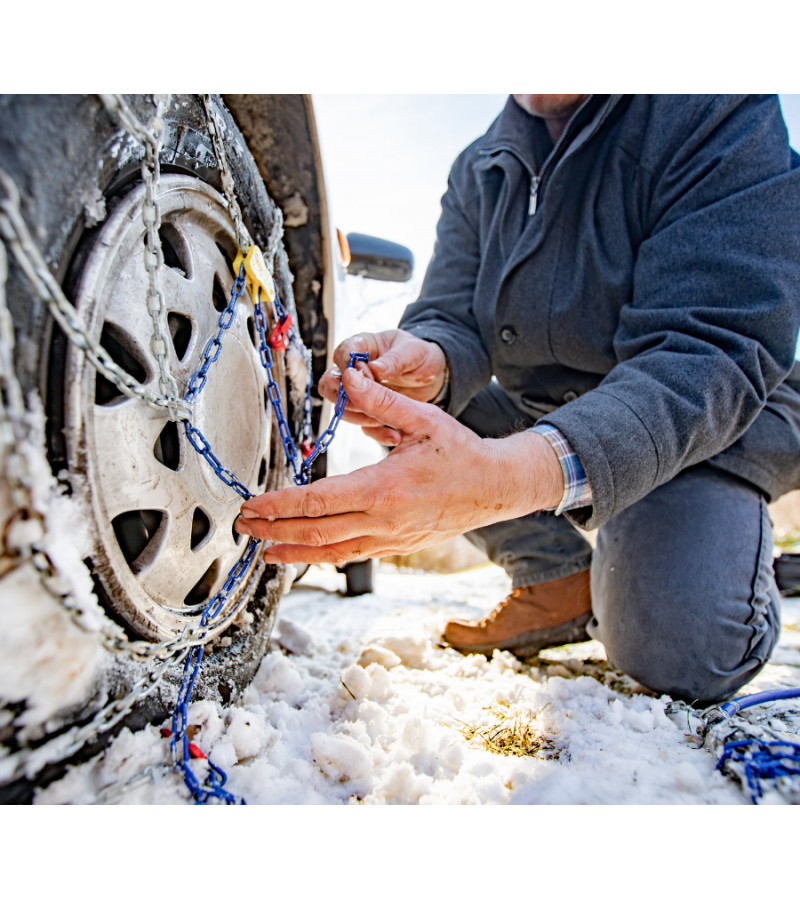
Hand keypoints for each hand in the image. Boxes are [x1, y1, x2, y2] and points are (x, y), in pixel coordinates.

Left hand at [237, 367, 563, 564]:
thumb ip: (382, 401)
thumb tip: (350, 377)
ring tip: (263, 549)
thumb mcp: (425, 419)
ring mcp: (389, 539)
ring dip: (292, 551)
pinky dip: (321, 557)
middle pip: (315, 532)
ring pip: (330, 552)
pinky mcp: (395, 547)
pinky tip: (303, 554)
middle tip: (243, 525)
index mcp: (384, 488)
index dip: (279, 505)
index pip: (318, 501)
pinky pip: (350, 556)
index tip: (253, 503)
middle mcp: (383, 521)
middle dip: (273, 530)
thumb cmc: (460, 454)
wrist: (495, 489)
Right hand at [318, 330, 445, 443]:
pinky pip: (361, 424)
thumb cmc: (420, 356)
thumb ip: (393, 360)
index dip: (348, 366)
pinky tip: (394, 434)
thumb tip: (372, 369)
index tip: (365, 376)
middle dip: (345, 395)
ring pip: (341, 406)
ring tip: (385, 417)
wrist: (432, 377)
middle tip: (368, 401)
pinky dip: (375, 431)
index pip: (341, 354)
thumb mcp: (413, 352)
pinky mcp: (368, 411)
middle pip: (330, 383)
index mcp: (363, 347)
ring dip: (360, 415)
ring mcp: (359, 392)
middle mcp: (355, 370)